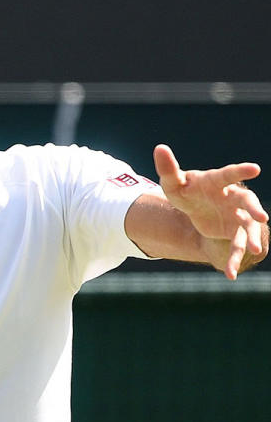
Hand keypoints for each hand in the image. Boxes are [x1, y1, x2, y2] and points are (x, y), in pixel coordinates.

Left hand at [153, 144, 268, 278]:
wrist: (196, 208)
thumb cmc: (187, 190)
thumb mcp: (173, 183)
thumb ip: (168, 168)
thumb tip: (160, 147)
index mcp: (217, 182)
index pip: (228, 175)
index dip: (240, 171)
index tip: (255, 168)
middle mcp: (233, 197)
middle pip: (248, 202)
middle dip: (255, 209)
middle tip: (262, 218)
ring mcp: (238, 215)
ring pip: (247, 228)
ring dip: (251, 238)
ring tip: (254, 250)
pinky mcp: (236, 232)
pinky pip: (237, 246)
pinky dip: (233, 260)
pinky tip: (229, 274)